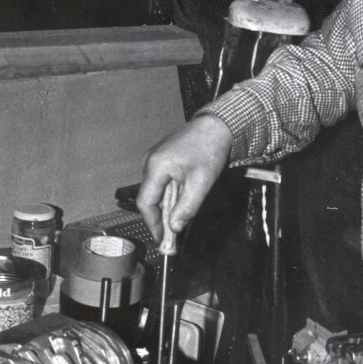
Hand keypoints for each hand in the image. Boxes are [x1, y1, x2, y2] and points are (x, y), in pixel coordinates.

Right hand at [136, 115, 232, 241]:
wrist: (216, 125)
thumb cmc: (209, 148)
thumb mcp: (202, 182)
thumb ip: (187, 207)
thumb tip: (174, 227)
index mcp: (155, 166)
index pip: (145, 202)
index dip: (153, 223)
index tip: (162, 238)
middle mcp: (149, 161)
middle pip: (149, 197)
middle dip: (161, 216)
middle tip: (174, 231)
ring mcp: (153, 158)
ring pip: (155, 190)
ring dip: (166, 205)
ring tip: (182, 213)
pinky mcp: (161, 158)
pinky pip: (160, 181)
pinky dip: (169, 193)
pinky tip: (183, 196)